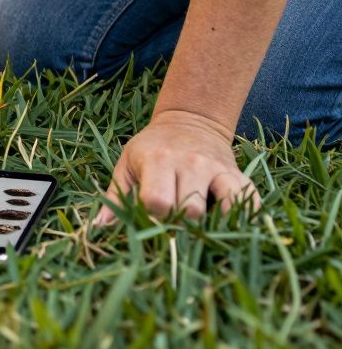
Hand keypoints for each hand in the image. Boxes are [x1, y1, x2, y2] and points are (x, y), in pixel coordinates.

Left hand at [94, 109, 260, 224]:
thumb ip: (115, 197)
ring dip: (212, 224)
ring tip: (199, 227)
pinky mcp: (238, 175)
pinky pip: (248, 201)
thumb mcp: (126, 165)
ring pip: (223, 208)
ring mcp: (218, 169)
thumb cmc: (151, 148)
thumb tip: (99, 227)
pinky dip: (242, 217)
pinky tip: (228, 225)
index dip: (153, 218)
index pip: (157, 202)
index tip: (150, 219)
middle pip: (190, 210)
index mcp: (159, 161)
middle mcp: (191, 163)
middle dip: (181, 225)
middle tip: (173, 225)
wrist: (189, 120)